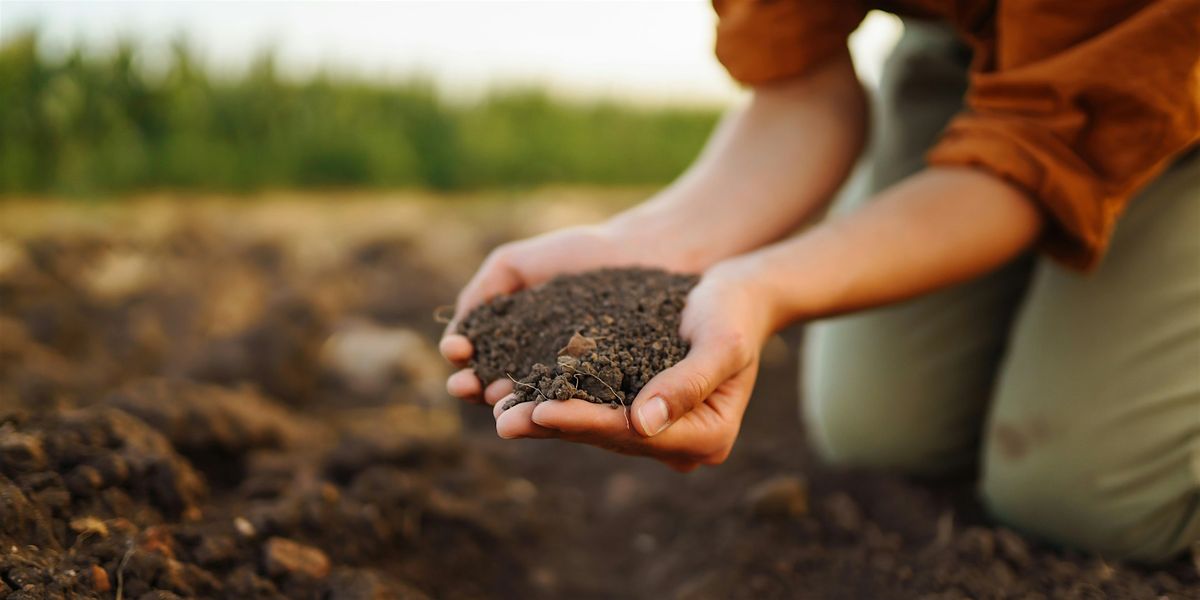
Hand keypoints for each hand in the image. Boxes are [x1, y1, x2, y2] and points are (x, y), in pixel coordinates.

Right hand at [440, 223, 686, 403]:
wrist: (644, 251)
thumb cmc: (581, 254)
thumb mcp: (516, 264)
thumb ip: (483, 291)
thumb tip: (455, 336)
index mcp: (516, 343)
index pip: (480, 360)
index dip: (464, 361)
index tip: (456, 352)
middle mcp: (541, 369)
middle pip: (500, 387)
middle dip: (477, 388)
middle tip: (466, 385)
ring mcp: (575, 383)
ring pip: (535, 401)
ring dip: (510, 405)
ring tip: (496, 400)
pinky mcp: (610, 392)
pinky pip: (581, 402)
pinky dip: (558, 406)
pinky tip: (541, 402)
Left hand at [491, 260, 773, 471]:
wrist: (738, 296)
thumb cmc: (734, 312)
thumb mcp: (721, 341)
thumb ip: (688, 382)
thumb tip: (643, 423)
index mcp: (708, 437)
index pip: (633, 434)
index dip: (584, 422)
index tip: (540, 410)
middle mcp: (680, 444)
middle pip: (607, 437)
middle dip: (552, 426)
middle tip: (501, 419)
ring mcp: (658, 431)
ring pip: (593, 428)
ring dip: (544, 419)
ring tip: (497, 410)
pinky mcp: (638, 410)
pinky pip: (592, 409)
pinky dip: (556, 400)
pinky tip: (516, 392)